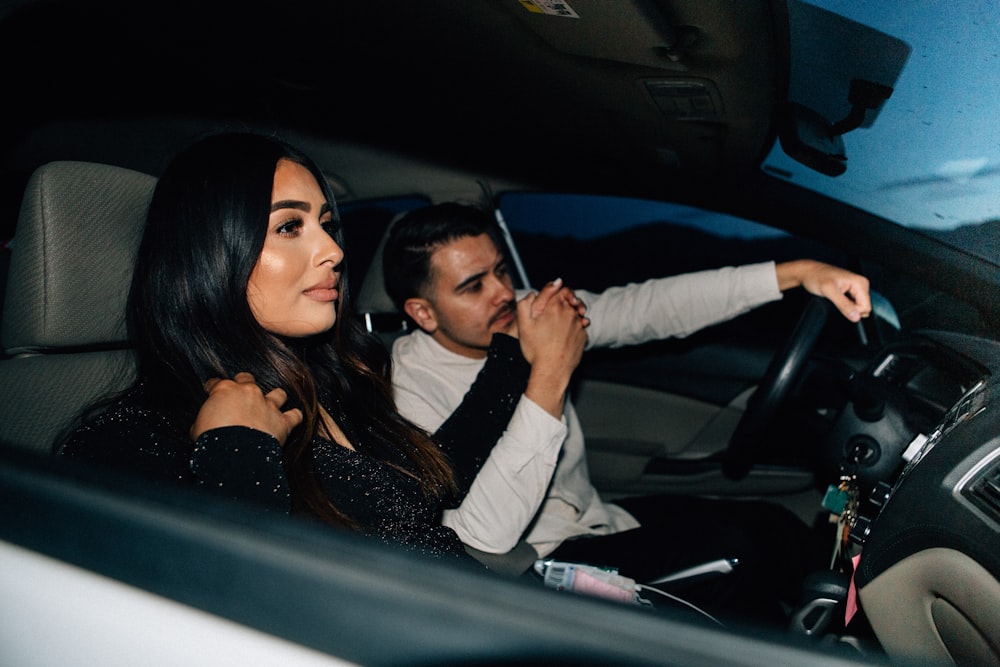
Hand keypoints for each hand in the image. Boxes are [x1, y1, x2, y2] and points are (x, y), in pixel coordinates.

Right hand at [190, 371, 303, 443]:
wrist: (233, 454)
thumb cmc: (213, 440)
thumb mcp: (198, 427)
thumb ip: (204, 420)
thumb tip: (202, 426)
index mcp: (224, 390)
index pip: (217, 383)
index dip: (213, 387)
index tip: (212, 390)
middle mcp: (248, 392)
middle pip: (247, 379)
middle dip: (244, 383)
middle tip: (240, 393)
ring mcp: (268, 405)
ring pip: (278, 393)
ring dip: (276, 398)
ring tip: (273, 404)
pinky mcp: (282, 421)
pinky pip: (295, 416)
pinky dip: (294, 418)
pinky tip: (292, 420)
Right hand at [517, 282, 588, 417]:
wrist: (551, 371)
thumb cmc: (536, 349)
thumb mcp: (523, 325)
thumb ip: (525, 304)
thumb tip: (533, 293)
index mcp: (554, 307)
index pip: (562, 288)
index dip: (557, 291)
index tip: (553, 298)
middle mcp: (570, 313)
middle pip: (571, 300)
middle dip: (564, 303)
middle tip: (555, 312)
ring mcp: (579, 325)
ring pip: (576, 314)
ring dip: (570, 316)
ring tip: (559, 327)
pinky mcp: (584, 337)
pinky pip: (580, 328)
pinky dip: (574, 329)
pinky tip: (564, 338)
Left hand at [775, 260, 871, 322]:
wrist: (808, 272)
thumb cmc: (816, 277)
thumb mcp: (829, 291)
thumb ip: (844, 305)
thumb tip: (856, 317)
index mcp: (860, 283)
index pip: (866, 307)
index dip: (853, 311)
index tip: (839, 303)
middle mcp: (860, 284)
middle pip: (863, 308)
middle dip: (849, 309)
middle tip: (835, 300)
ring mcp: (856, 288)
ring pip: (857, 307)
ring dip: (845, 307)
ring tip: (834, 297)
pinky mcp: (850, 291)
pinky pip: (851, 305)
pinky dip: (843, 305)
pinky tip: (835, 298)